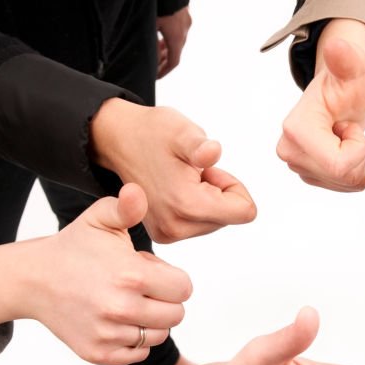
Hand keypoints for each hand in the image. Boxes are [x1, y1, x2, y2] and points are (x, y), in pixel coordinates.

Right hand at [0, 184, 193, 364]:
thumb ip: (127, 207)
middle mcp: (121, 309)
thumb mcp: (101, 219)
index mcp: (131, 276)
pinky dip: (134, 340)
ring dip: (151, 321)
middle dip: (165, 300)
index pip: (184, 289)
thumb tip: (136, 192)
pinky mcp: (98, 353)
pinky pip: (139, 353)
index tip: (152, 272)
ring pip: (159, 335)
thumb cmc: (74, 248)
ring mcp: (108, 334)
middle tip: (140, 288)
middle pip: (176, 315)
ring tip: (128, 301)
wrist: (33, 279)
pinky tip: (118, 320)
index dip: (172, 279)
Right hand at [91, 99, 256, 242]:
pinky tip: (173, 187)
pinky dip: (195, 205)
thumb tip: (213, 152)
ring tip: (180, 177)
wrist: (120, 141)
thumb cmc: (153, 133)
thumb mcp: (181, 130)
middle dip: (218, 192)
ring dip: (207, 198)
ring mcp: (167, 234)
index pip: (244, 212)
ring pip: (216, 221)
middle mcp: (176, 228)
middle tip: (191, 171)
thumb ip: (200, 145)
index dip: (233, 186)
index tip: (209, 170)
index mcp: (187, 205)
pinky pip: (199, 224)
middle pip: (229, 217)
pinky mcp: (163, 234)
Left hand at [157, 6, 191, 77]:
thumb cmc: (158, 2)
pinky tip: (160, 31)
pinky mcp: (183, 9)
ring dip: (167, 46)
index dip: (164, 71)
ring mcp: (186, 19)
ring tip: (157, 49)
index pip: (173, 62)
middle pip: (176, 51)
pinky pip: (178, 28)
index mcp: (177, 36)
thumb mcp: (150, 26)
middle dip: (164, 60)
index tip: (155, 76)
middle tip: (154, 65)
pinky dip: (169, 35)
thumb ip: (150, 44)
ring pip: (177, 39)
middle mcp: (185, 29)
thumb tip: (150, 59)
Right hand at [277, 19, 364, 191]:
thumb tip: (337, 45)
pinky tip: (344, 147)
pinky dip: (354, 169)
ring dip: (358, 160)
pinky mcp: (308, 175)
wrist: (341, 92)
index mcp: (296, 129)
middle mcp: (288, 151)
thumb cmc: (349, 80)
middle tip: (350, 128)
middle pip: (343, 176)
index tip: (350, 124)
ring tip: (346, 135)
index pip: (340, 165)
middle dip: (360, 154)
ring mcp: (296, 166)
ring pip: (346, 182)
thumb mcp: (355, 68)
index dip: (359, 148)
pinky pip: (345, 186)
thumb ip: (348, 58)